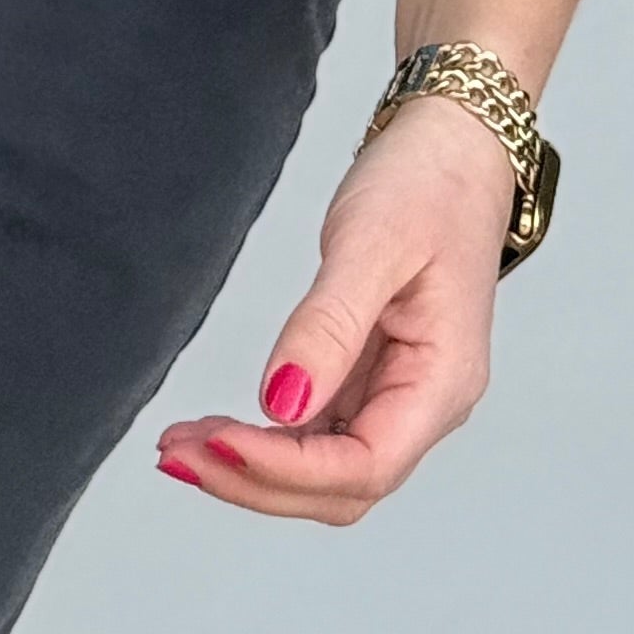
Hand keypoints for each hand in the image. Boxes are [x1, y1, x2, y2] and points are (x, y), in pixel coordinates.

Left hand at [155, 93, 512, 524]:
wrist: (454, 147)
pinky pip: (318, 432)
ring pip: (326, 470)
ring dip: (254, 468)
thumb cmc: (430, 185)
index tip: (220, 444)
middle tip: (178, 455)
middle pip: (342, 486)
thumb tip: (281, 404)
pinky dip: (267, 438)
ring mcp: (397, 393)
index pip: (365, 465)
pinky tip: (219, 429)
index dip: (288, 470)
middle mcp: (425, 403)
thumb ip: (328, 326)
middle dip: (258, 481)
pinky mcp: (370, 375)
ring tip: (182, 446)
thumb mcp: (373, 244)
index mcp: (443, 382)